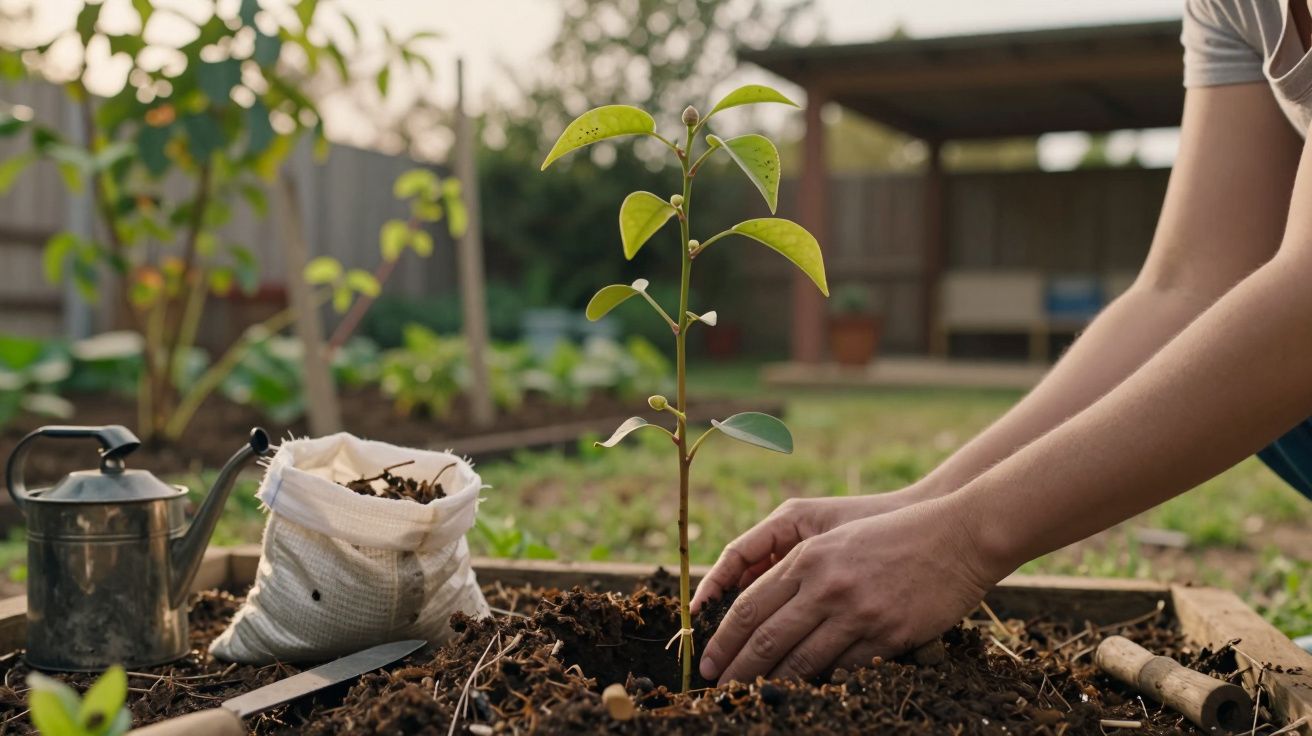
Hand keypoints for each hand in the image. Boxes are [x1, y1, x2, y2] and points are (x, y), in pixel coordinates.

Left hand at [696, 497, 1002, 683]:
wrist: (957, 536)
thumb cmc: (894, 533)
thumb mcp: (837, 538)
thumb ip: (801, 569)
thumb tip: (765, 613)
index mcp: (808, 558)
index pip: (750, 608)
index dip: (723, 639)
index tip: (708, 661)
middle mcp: (827, 586)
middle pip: (766, 641)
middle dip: (737, 670)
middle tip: (719, 689)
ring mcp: (858, 612)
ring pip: (801, 662)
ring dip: (774, 684)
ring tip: (756, 697)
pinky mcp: (888, 634)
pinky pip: (845, 668)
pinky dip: (824, 682)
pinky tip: (808, 692)